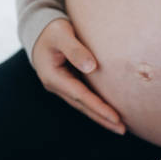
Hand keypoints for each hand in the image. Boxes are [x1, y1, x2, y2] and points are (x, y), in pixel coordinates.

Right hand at [32, 18, 125, 134]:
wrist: (38, 29)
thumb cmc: (52, 29)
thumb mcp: (62, 34)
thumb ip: (75, 49)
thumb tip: (91, 67)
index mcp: (53, 76)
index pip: (80, 96)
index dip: (98, 107)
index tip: (115, 117)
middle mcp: (56, 85)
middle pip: (82, 106)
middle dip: (102, 119)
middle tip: (122, 130)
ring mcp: (61, 86)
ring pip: (83, 105)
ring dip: (100, 116)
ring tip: (119, 127)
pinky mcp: (68, 83)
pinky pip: (84, 99)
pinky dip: (96, 107)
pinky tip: (109, 113)